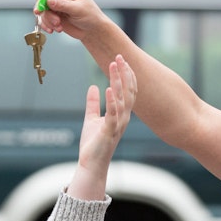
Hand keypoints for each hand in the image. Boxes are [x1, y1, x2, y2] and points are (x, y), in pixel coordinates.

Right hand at [34, 0, 109, 41]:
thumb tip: (48, 0)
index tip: (39, 11)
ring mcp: (54, 5)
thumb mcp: (78, 9)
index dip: (42, 0)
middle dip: (46, 13)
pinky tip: (54, 30)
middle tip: (57, 22)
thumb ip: (62, 5)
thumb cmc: (90, 16)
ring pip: (42, 12)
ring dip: (48, 21)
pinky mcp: (52, 15)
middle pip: (42, 0)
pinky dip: (46, 25)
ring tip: (59, 27)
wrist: (92, 29)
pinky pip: (42, 19)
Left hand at [72, 55, 136, 191]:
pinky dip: (110, 101)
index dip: (126, 75)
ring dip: (117, 81)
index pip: (128, 91)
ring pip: (122, 98)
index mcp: (121, 114)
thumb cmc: (93, 144)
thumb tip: (93, 87)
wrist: (91, 164)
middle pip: (128, 91)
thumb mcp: (91, 118)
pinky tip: (106, 88)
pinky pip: (112, 114)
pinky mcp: (109, 131)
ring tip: (113, 65)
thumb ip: (93, 103)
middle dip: (124, 73)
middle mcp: (123, 118)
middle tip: (119, 56)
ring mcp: (118, 124)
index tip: (120, 59)